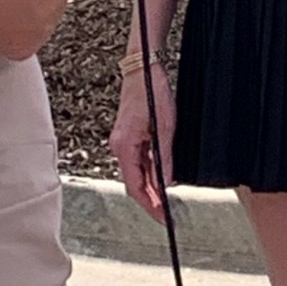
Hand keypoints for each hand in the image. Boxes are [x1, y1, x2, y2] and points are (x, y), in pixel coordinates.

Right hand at [108, 63, 174, 221]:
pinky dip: (149, 172)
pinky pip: (138, 160)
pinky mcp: (129, 136)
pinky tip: (161, 178)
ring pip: (136, 172)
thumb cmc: (151, 91)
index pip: (134, 186)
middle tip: (166, 213)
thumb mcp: (165, 126)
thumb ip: (165, 157)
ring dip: (151, 187)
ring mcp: (123, 141)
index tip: (161, 216)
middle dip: (150, 199)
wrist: (143, 68)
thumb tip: (166, 182)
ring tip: (166, 200)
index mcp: (124, 146)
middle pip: (133, 182)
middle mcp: (120, 146)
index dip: (149, 204)